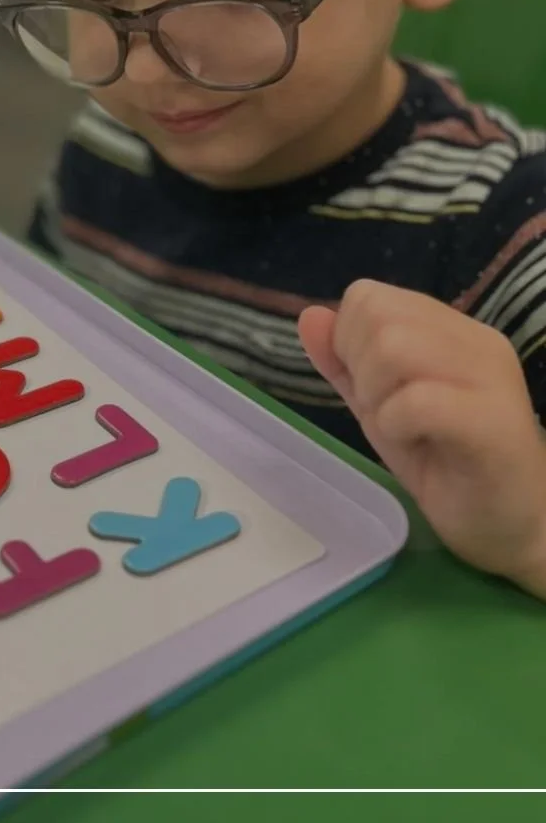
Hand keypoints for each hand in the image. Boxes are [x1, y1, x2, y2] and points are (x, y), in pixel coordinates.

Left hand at [299, 280, 545, 598]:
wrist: (513, 525)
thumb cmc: (444, 462)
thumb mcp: (379, 405)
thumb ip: (344, 362)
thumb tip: (309, 315)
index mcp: (448, 330)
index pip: (370, 296)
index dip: (347, 339)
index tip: (365, 384)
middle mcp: (474, 340)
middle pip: (379, 315)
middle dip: (357, 365)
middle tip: (381, 408)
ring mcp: (489, 376)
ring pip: (396, 345)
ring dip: (376, 392)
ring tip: (397, 425)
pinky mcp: (493, 421)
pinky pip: (419, 399)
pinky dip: (395, 422)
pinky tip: (413, 442)